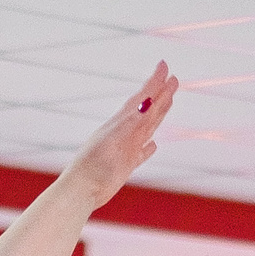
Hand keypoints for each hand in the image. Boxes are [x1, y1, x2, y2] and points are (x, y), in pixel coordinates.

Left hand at [60, 63, 177, 209]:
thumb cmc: (93, 165)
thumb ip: (132, 122)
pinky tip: (153, 145)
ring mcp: (126, 149)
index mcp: (121, 123)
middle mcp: (124, 133)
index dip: (154, 82)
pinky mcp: (125, 166)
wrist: (80, 190)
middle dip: (161, 94)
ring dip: (158, 114)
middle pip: (148, 110)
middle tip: (174, 78)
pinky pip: (141, 153)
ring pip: (147, 128)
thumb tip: (148, 102)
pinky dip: (148, 148)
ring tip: (167, 102)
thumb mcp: (114, 140)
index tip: (164, 65)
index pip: (142, 98)